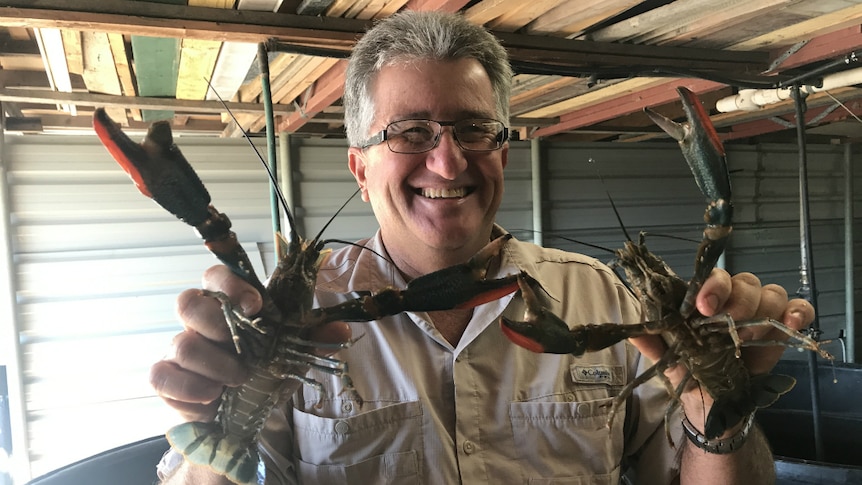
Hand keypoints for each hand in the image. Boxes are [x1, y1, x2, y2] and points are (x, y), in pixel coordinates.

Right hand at [149, 264, 351, 422]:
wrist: (248, 411)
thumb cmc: (267, 368)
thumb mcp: (295, 352)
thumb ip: (315, 337)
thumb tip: (339, 330)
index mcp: (229, 304)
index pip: (215, 275)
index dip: (231, 283)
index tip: (257, 305)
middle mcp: (199, 321)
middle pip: (187, 302)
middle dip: (218, 325)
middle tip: (247, 354)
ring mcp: (180, 349)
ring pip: (179, 344)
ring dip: (213, 366)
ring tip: (238, 382)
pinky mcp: (168, 379)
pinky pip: (162, 377)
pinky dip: (189, 390)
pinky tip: (212, 402)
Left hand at [630, 268, 814, 432]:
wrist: (716, 405)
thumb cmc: (693, 374)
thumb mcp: (671, 362)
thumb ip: (655, 344)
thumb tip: (633, 331)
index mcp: (705, 302)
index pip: (711, 278)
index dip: (711, 286)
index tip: (703, 306)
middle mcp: (733, 302)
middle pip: (744, 283)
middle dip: (737, 299)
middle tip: (730, 323)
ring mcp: (760, 314)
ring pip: (771, 293)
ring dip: (764, 309)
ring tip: (751, 332)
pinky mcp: (781, 330)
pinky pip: (798, 310)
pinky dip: (799, 311)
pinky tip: (793, 322)